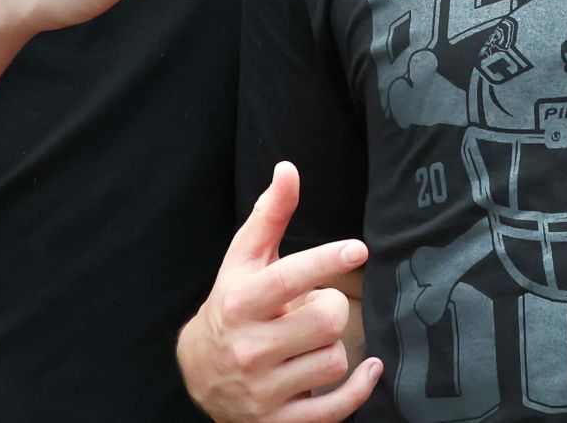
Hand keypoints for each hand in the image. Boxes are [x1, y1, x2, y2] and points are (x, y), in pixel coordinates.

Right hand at [179, 162, 377, 422]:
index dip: (326, 261)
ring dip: (334, 347)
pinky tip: (368, 370)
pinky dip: (360, 388)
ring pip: (333, 361)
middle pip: (326, 321)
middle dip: (332, 308)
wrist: (199, 373)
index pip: (288, 279)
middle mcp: (248, 349)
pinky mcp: (277, 422)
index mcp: (239, 303)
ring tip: (312, 341)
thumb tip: (288, 168)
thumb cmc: (232, 305)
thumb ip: (268, 215)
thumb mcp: (243, 260)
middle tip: (318, 307)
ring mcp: (262, 391)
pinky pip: (335, 410)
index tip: (357, 248)